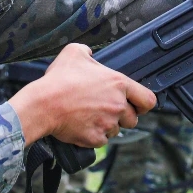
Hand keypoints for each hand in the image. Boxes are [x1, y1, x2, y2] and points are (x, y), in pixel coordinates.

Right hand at [9, 43, 156, 147]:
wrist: (43, 104)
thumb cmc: (59, 79)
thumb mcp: (74, 52)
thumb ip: (88, 51)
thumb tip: (90, 53)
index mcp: (118, 84)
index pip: (148, 100)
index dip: (143, 103)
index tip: (137, 104)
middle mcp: (117, 105)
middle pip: (133, 119)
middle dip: (122, 116)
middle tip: (105, 109)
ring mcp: (107, 124)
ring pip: (116, 130)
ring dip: (107, 126)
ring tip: (89, 116)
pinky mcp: (95, 139)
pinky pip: (101, 141)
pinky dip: (93, 135)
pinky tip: (82, 125)